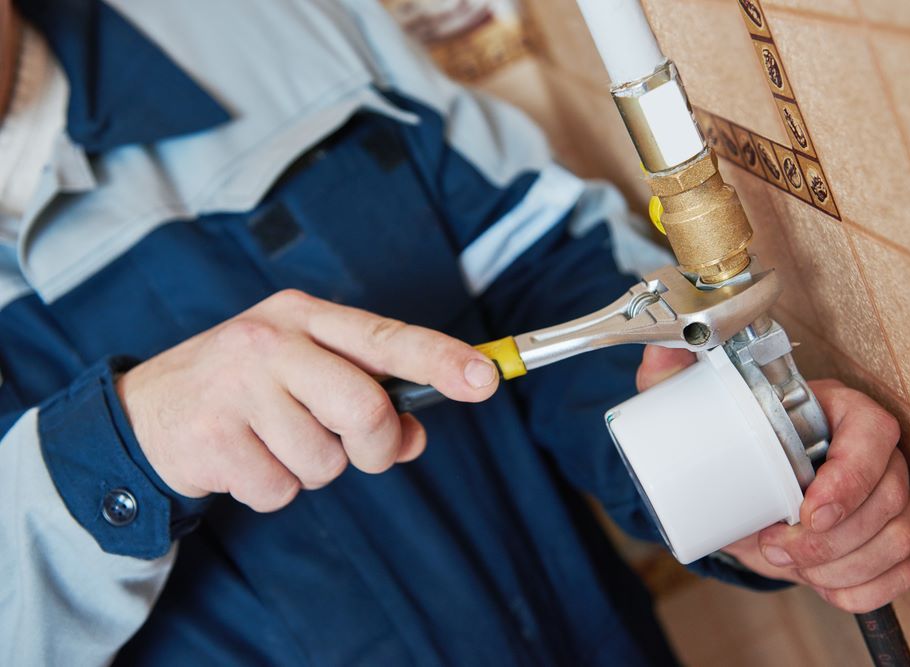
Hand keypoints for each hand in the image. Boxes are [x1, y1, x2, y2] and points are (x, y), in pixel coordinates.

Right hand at [117, 289, 498, 511]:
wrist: (146, 411)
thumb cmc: (247, 389)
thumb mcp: (304, 373)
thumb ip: (368, 394)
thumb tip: (416, 434)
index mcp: (304, 316)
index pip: (385, 337)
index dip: (441, 359)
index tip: (487, 378)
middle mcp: (271, 341)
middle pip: (365, 408)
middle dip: (376, 447)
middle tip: (359, 449)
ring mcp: (237, 387)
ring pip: (326, 462)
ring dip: (313, 469)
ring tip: (275, 442)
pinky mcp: (212, 437)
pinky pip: (281, 490)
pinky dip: (274, 488)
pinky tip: (245, 459)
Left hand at [636, 346, 909, 612]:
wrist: (732, 484)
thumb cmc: (726, 437)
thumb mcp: (693, 403)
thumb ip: (673, 371)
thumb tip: (665, 344)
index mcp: (839, 411)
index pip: (874, 434)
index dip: (851, 477)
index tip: (807, 510)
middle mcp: (873, 454)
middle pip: (889, 496)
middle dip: (833, 539)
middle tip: (776, 548)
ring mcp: (886, 499)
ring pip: (897, 538)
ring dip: (842, 565)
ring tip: (787, 563)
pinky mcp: (883, 540)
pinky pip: (900, 573)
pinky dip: (862, 589)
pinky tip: (823, 584)